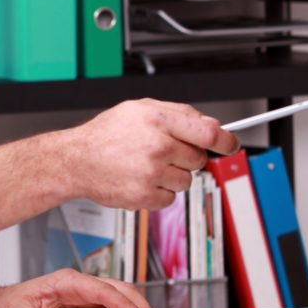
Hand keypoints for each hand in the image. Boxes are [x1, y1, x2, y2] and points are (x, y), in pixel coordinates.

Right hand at [61, 99, 237, 210]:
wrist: (76, 160)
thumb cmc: (106, 134)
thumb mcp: (140, 109)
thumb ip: (179, 113)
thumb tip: (212, 125)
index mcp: (159, 120)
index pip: (209, 133)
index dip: (226, 141)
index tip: (231, 145)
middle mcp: (158, 146)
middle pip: (199, 159)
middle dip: (187, 156)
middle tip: (164, 152)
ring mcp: (152, 173)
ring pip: (186, 180)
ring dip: (173, 175)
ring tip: (147, 166)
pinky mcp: (145, 196)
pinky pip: (170, 198)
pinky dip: (159, 192)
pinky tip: (141, 180)